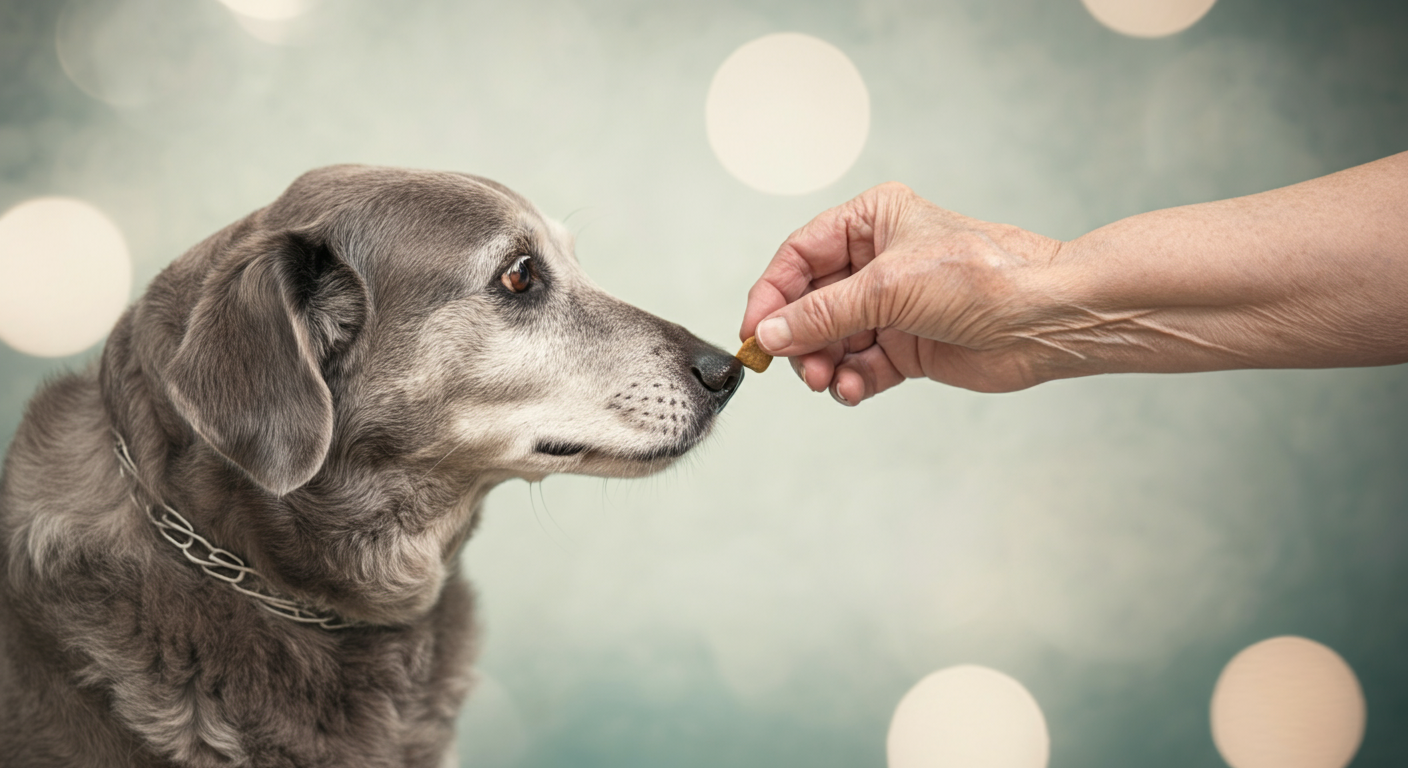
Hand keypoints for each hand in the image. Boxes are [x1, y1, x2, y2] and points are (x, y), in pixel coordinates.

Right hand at [740, 183, 1065, 402]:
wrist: (1046, 318)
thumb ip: (822, 314)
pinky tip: (853, 390)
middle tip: (795, 366)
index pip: (799, 255)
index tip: (755, 331)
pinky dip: (851, 381)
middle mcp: (878, 261)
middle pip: (810, 303)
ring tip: (828, 382)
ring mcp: (892, 307)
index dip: (771, 293)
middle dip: (799, 338)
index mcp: (873, 220)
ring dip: (824, 364)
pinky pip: (861, 367)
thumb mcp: (888, 287)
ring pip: (832, 340)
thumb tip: (770, 334)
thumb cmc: (985, 275)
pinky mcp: (908, 346)